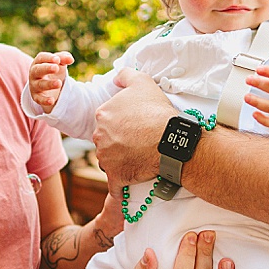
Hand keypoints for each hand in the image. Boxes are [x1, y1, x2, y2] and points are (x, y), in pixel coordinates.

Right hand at [30, 51, 73, 110]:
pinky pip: (39, 99)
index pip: (41, 58)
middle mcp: (34, 73)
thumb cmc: (53, 71)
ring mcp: (34, 85)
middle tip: (56, 68)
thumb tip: (70, 59)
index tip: (57, 59)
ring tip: (59, 83)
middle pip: (37, 70)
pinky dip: (45, 100)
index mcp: (38, 63)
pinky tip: (52, 100)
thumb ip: (64, 58)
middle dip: (46, 68)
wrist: (49, 86)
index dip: (49, 58)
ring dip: (49, 84)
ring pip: (40, 85)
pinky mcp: (36, 97)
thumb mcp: (59, 63)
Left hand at [93, 69, 177, 184]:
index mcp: (102, 114)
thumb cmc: (157, 111)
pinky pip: (115, 187)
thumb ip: (125, 75)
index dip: (122, 124)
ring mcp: (106, 158)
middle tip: (139, 143)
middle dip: (119, 143)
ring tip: (140, 159)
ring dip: (121, 162)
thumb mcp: (142, 82)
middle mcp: (99, 136)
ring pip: (110, 161)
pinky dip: (119, 190)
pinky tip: (124, 194)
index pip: (107, 121)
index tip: (136, 127)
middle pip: (106, 142)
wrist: (169, 139)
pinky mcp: (115, 176)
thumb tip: (115, 77)